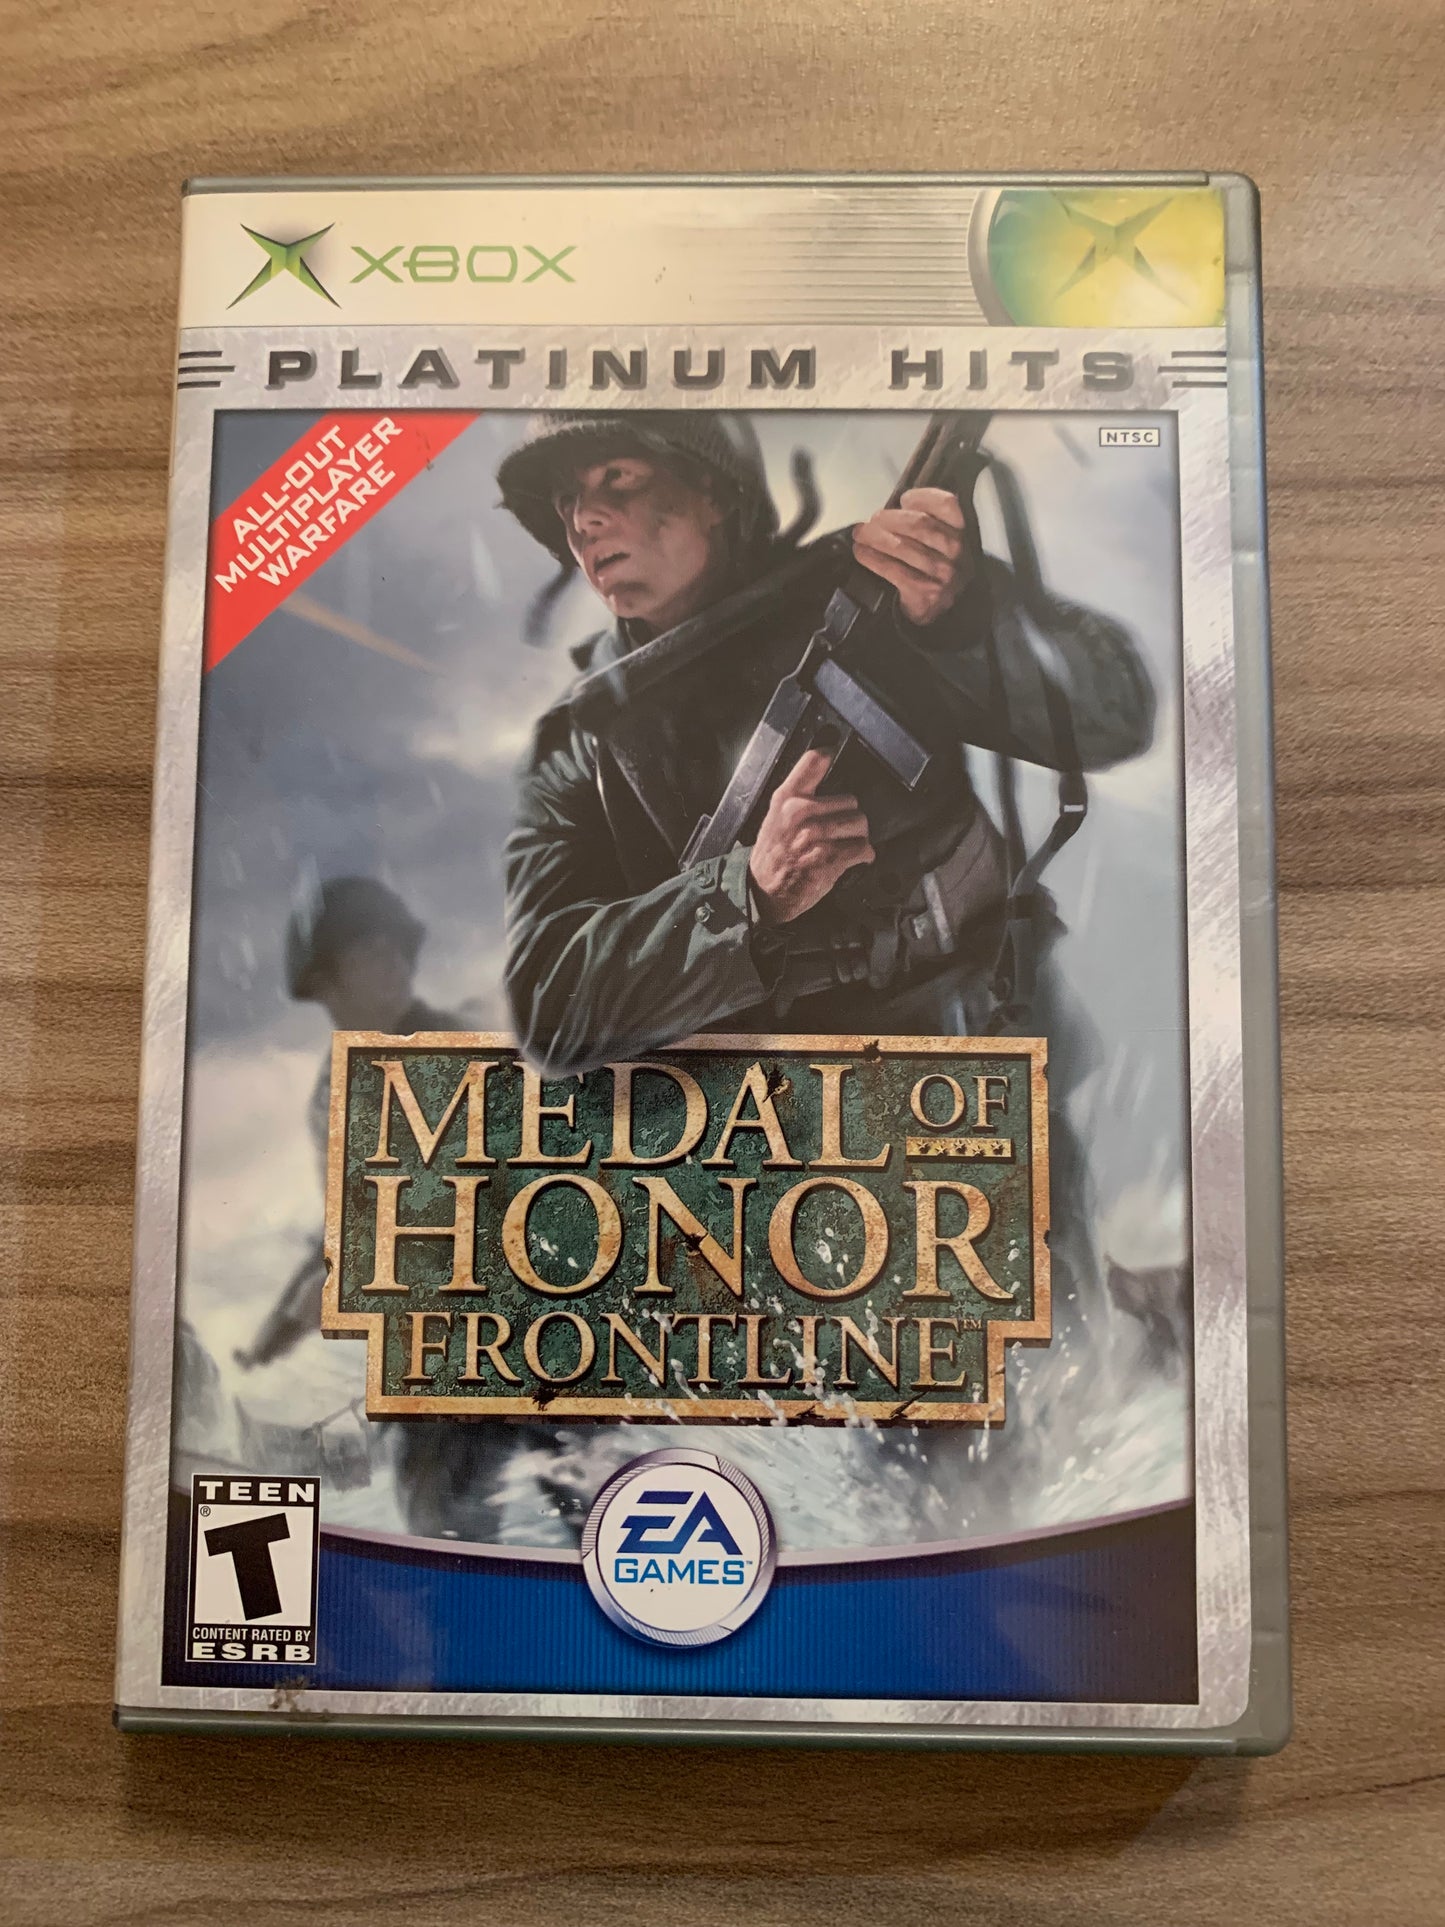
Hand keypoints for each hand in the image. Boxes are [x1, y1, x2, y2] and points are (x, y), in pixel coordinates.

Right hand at [747, 748, 873, 925]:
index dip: (829, 753)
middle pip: (851, 801)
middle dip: (850, 817)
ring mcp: (815, 836)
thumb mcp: (776, 814)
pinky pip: (862, 848)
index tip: (834, 751)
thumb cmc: (774, 853)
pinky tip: (854, 858)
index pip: (814, 761)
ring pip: (859, 824)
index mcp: (786, 798)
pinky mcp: (829, 859)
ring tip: (846, 844)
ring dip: (859, 837)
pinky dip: (864, 855)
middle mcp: (800, 813)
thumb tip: (826, 760)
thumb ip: (799, 790)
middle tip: (839, 830)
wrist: (763, 890)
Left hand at [852, 485, 970, 625]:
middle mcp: (956, 551)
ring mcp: (943, 573)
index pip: (946, 503)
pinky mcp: (926, 591)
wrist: (936, 608)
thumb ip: (924, 520)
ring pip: (901, 546)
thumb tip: (888, 509)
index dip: (922, 497)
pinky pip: (893, 569)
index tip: (903, 499)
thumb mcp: (939, 541)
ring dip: (874, 538)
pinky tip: (862, 553)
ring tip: (860, 535)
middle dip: (887, 519)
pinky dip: (872, 558)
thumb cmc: (932, 567)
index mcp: (961, 531)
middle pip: (917, 524)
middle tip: (870, 521)